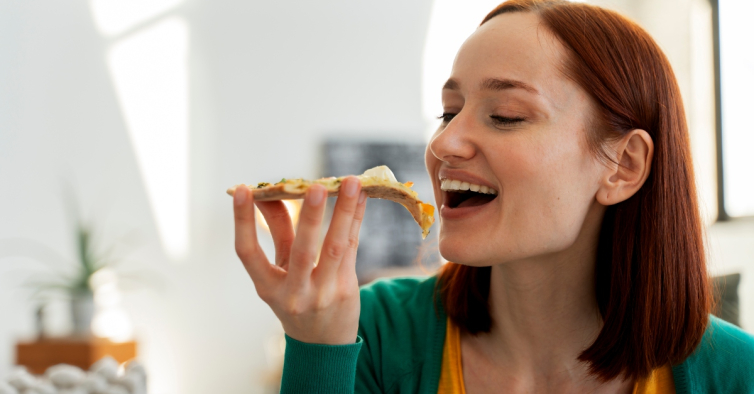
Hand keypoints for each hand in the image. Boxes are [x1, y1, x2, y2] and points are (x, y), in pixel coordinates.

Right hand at [233, 177, 366, 344]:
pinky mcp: (346, 288)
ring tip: (352, 182)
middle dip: (309, 217)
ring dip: (344, 212)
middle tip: (316, 187)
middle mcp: (294, 293)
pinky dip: (356, 219)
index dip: (242, 221)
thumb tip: (272, 192)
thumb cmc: (295, 297)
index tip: (242, 189)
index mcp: (267, 288)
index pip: (247, 252)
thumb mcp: (279, 272)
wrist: (322, 343)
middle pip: (302, 252)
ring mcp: (323, 293)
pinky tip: (362, 196)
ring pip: (335, 247)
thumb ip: (278, 233)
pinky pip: (353, 247)